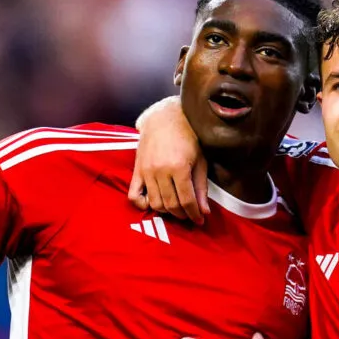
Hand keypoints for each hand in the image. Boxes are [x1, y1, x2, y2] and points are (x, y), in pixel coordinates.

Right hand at [129, 96, 209, 223]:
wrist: (165, 118)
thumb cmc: (187, 136)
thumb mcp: (200, 161)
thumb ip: (201, 187)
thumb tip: (204, 212)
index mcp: (179, 167)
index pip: (186, 201)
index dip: (194, 214)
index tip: (199, 220)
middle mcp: (160, 171)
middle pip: (171, 205)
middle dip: (182, 214)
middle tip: (189, 215)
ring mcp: (146, 171)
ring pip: (155, 203)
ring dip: (166, 211)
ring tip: (175, 208)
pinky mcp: (137, 170)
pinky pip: (134, 195)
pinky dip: (143, 205)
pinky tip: (154, 203)